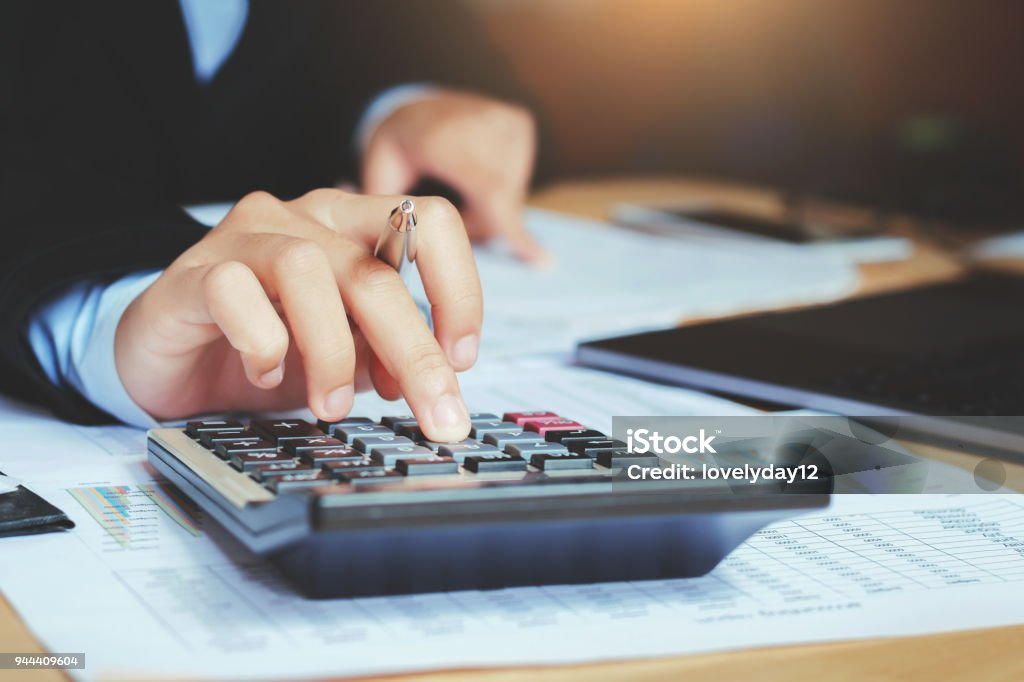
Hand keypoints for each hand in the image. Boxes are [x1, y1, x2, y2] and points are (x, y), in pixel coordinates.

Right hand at [115, 190, 481, 441]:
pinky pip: (235, 292)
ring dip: (333, 350)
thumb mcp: (345, 354)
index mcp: (353, 228)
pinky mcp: (194, 272)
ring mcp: (247, 237)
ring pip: (310, 270)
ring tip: (333, 403)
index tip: (461, 358)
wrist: (170, 360)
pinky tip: (265, 374)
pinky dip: (262, 342)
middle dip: (415, 352)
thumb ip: (387, 355)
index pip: (430, 226)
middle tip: (434, 413)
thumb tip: (436, 383)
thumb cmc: (263, 348)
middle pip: (377, 270)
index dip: (459, 290)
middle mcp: (305, 219)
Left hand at [362, 90, 547, 263]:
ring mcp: (508, 121)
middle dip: (477, 224)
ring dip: (486, 209)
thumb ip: (387, 211)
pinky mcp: (522, 125)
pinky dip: (498, 191)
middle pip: (499, 204)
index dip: (514, 231)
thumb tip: (384, 250)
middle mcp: (485, 122)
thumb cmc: (396, 146)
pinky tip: (474, 175)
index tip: (544, 262)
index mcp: (445, 136)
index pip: (491, 192)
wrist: (417, 103)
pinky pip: (517, 182)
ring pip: (511, 197)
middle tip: (448, 215)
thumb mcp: (380, 174)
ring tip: (458, 187)